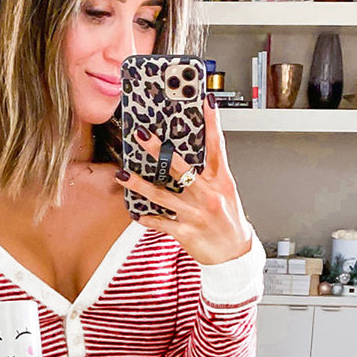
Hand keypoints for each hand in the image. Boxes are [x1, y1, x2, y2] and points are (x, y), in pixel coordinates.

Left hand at [120, 96, 252, 265]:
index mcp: (221, 181)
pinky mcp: (186, 232)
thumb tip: (187, 155)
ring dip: (140, 184)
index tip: (205, 101)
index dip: (212, 122)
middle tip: (143, 136)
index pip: (217, 146)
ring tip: (123, 174)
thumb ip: (209, 174)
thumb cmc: (228, 221)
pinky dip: (147, 218)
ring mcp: (196, 214)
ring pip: (163, 195)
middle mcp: (208, 195)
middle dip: (160, 151)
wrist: (233, 254)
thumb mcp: (225, 192)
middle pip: (181, 167)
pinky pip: (161, 222)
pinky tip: (135, 213)